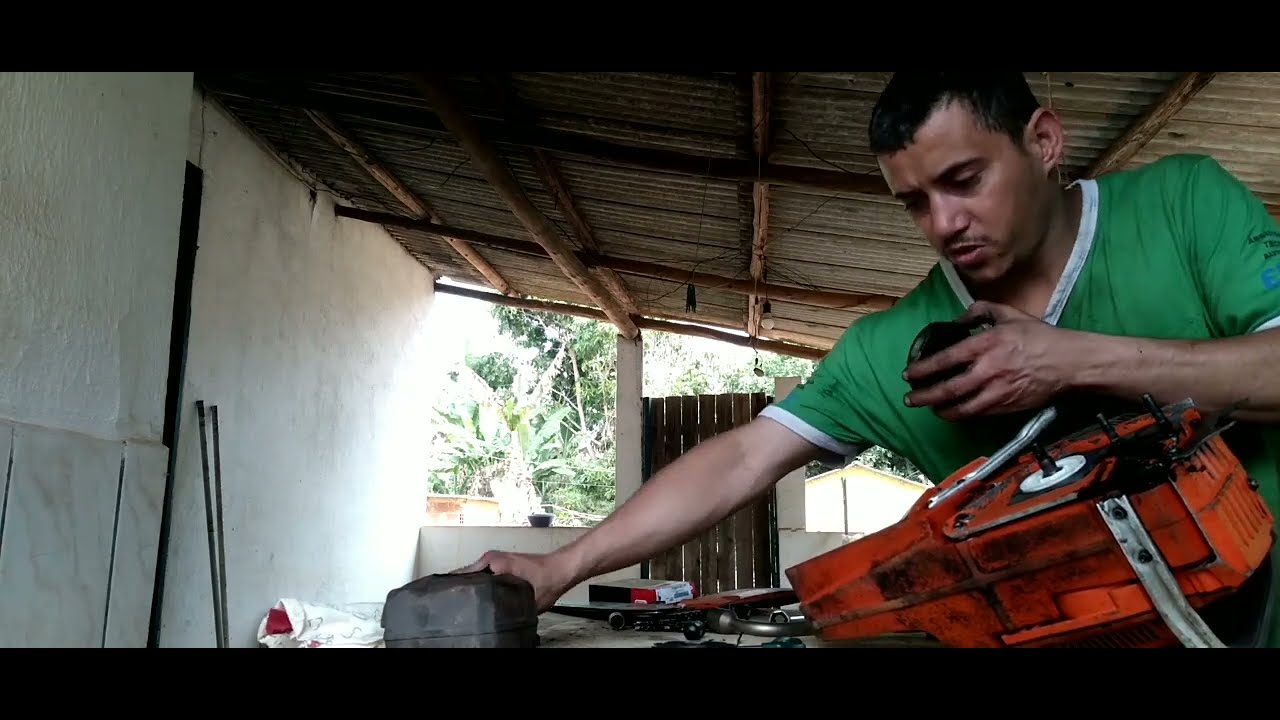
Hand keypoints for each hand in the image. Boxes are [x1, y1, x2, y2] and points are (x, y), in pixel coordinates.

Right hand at [453, 549, 577, 612]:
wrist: (562, 569)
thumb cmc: (547, 579)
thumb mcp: (524, 598)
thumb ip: (505, 606)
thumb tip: (491, 619)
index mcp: (493, 562)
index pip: (463, 574)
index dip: (453, 587)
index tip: (444, 596)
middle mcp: (491, 558)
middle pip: (466, 575)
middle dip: (459, 588)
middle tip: (452, 605)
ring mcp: (496, 560)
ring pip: (474, 575)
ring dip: (469, 586)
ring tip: (461, 602)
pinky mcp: (501, 564)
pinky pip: (483, 574)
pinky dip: (479, 584)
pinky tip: (479, 597)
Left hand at [903, 301, 1079, 420]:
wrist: (1070, 362)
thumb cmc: (1040, 337)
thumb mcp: (1009, 314)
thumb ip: (980, 310)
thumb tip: (959, 318)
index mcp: (986, 344)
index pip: (946, 359)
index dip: (924, 369)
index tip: (909, 373)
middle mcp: (989, 370)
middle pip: (948, 389)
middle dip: (924, 396)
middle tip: (910, 399)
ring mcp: (998, 392)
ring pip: (962, 408)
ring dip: (941, 410)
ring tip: (930, 409)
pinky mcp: (1008, 407)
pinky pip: (979, 414)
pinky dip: (962, 415)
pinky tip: (954, 412)